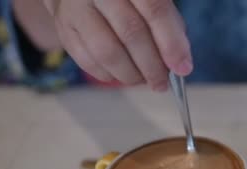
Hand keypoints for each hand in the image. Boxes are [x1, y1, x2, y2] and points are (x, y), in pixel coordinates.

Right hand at [42, 0, 192, 90]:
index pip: (155, 10)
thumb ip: (168, 24)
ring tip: (143, 80)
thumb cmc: (129, 0)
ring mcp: (77, 8)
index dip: (171, 43)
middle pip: (131, 33)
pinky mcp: (64, 28)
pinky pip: (87, 61)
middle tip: (162, 83)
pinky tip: (122, 75)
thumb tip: (180, 62)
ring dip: (131, 75)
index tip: (183, 68)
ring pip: (107, 52)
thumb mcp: (151, 0)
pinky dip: (109, 75)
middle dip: (152, 66)